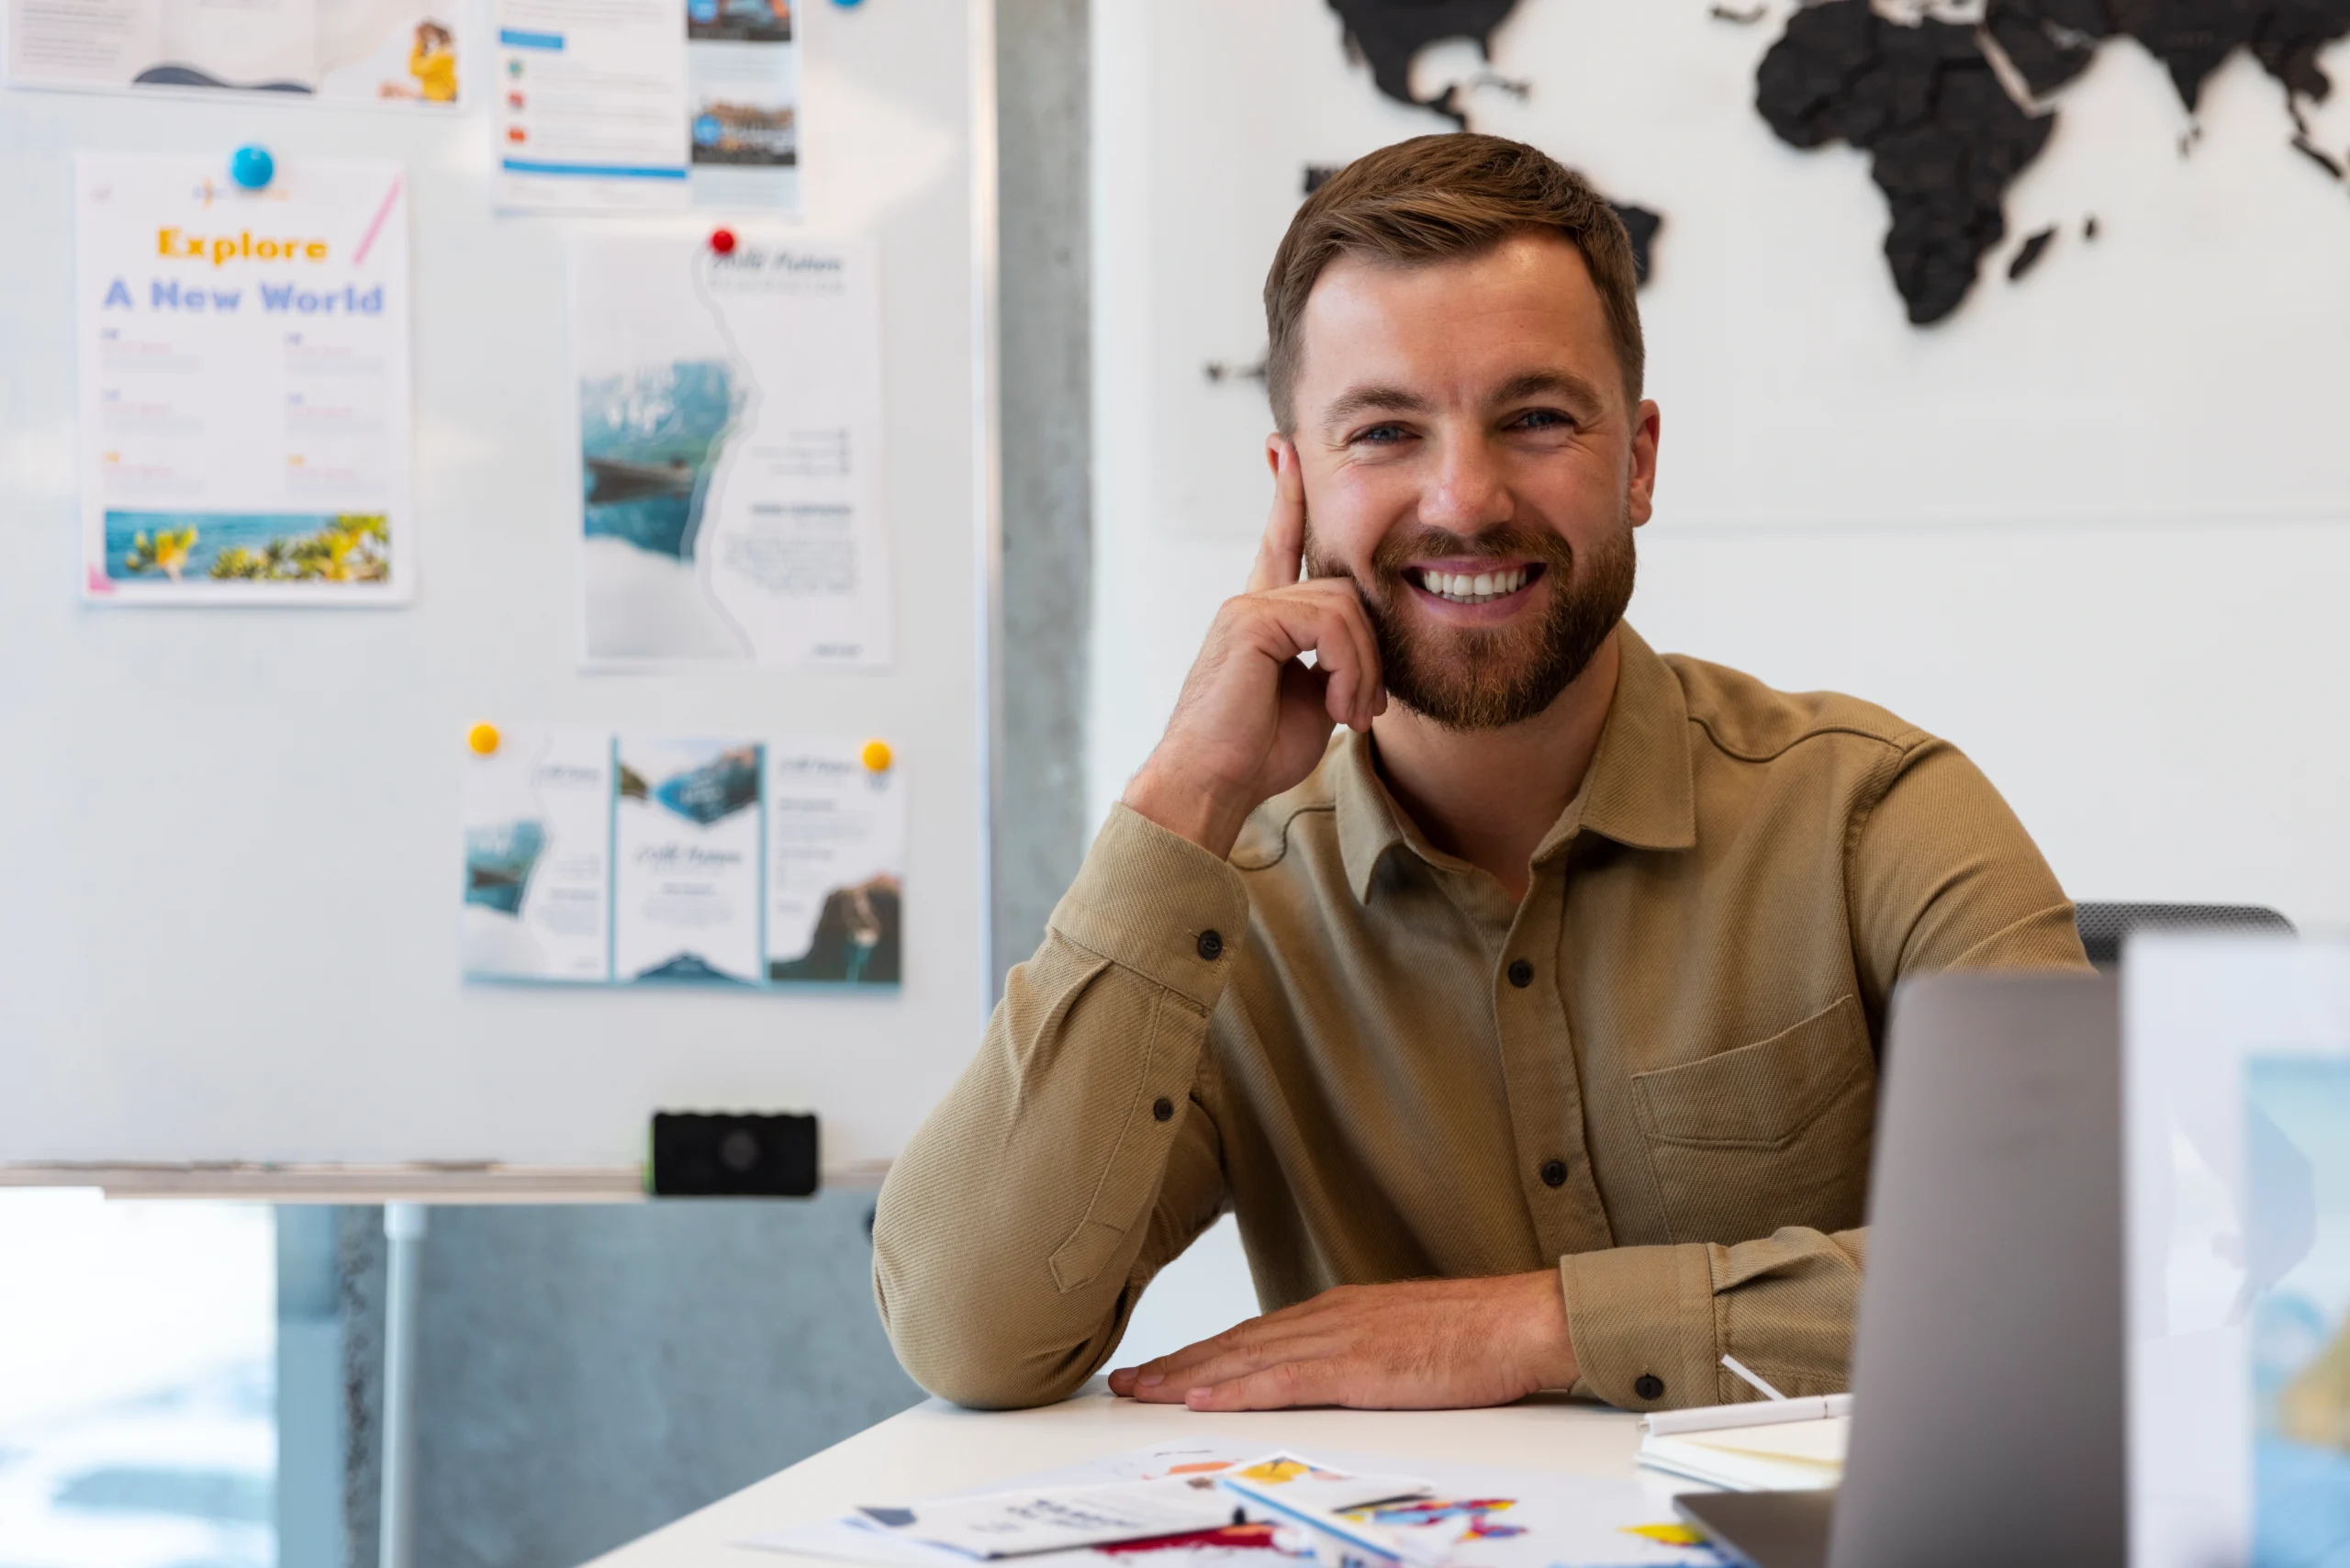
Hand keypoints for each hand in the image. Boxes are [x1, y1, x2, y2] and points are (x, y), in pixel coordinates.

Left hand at [1105, 1271, 1576, 1411]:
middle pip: (1233, 1344)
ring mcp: (1339, 1341)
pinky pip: (1283, 1380)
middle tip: (1126, 1381)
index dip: (1201, 1355)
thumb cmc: (1477, 1332)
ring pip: (1244, 1359)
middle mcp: (1327, 1318)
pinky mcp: (1358, 1368)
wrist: (1522, 1319)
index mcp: (1338, 1312)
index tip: (1161, 1369)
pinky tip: (1200, 1399)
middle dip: (1175, 1365)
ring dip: (1186, 1378)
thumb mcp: (1403, 1337)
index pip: (1252, 1336)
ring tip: (1140, 1391)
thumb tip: (1332, 1374)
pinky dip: (1236, 1389)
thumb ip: (1360, 1352)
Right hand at [1122, 439, 1385, 857]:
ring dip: (1362, 669)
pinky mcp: (1251, 621)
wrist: (1209, 783)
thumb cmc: (1252, 755)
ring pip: (1345, 608)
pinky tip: (1336, 705)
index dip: (1287, 499)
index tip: (1285, 449)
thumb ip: (1331, 664)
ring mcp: (1248, 609)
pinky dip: (1348, 669)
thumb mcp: (1308, 701)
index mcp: (1261, 620)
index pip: (1280, 544)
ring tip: (1348, 713)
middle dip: (1368, 653)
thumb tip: (1364, 662)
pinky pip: (1331, 625)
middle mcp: (1251, 604)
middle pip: (1344, 593)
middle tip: (1362, 709)